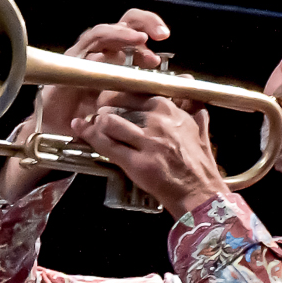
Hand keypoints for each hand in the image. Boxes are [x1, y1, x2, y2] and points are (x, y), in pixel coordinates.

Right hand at [23, 8, 175, 144]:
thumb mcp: (126, 104)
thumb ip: (147, 90)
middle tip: (162, 34)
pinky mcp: (71, 61)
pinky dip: (107, 40)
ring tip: (142, 38)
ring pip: (106, 30)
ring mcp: (84, 54)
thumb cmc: (90, 118)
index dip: (151, 34)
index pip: (136, 34)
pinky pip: (89, 43)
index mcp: (116, 57)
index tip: (163, 48)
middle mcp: (101, 51)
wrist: (60, 130)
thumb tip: (180, 82)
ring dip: (125, 31)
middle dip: (145, 22)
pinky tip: (119, 48)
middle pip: (124, 23)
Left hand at [75, 82, 227, 215]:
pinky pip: (106, 145)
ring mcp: (146, 142)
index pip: (137, 89)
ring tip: (92, 124)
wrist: (199, 192)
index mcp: (171, 110)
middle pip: (119, 102)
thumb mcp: (200, 132)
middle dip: (103, 105)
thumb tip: (197, 105)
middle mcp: (158, 121)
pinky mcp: (135, 162)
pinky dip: (90, 137)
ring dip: (96, 122)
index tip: (112, 95)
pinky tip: (81, 130)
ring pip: (109, 122)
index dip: (119, 91)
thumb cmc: (198, 165)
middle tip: (98, 110)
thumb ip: (195, 115)